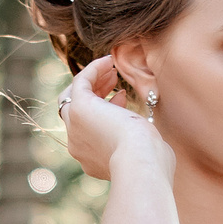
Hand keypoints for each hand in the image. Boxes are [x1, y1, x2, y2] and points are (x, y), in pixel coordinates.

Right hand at [59, 55, 170, 183]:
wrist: (141, 162)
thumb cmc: (149, 159)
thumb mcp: (140, 151)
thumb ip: (135, 142)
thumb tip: (142, 133)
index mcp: (90, 160)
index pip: (88, 129)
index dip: (104, 110)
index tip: (122, 98)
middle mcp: (77, 146)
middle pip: (76, 111)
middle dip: (94, 94)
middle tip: (113, 81)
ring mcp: (75, 128)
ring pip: (73, 97)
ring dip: (93, 81)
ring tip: (112, 70)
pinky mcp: (80, 109)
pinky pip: (81, 82)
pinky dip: (93, 69)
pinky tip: (109, 61)